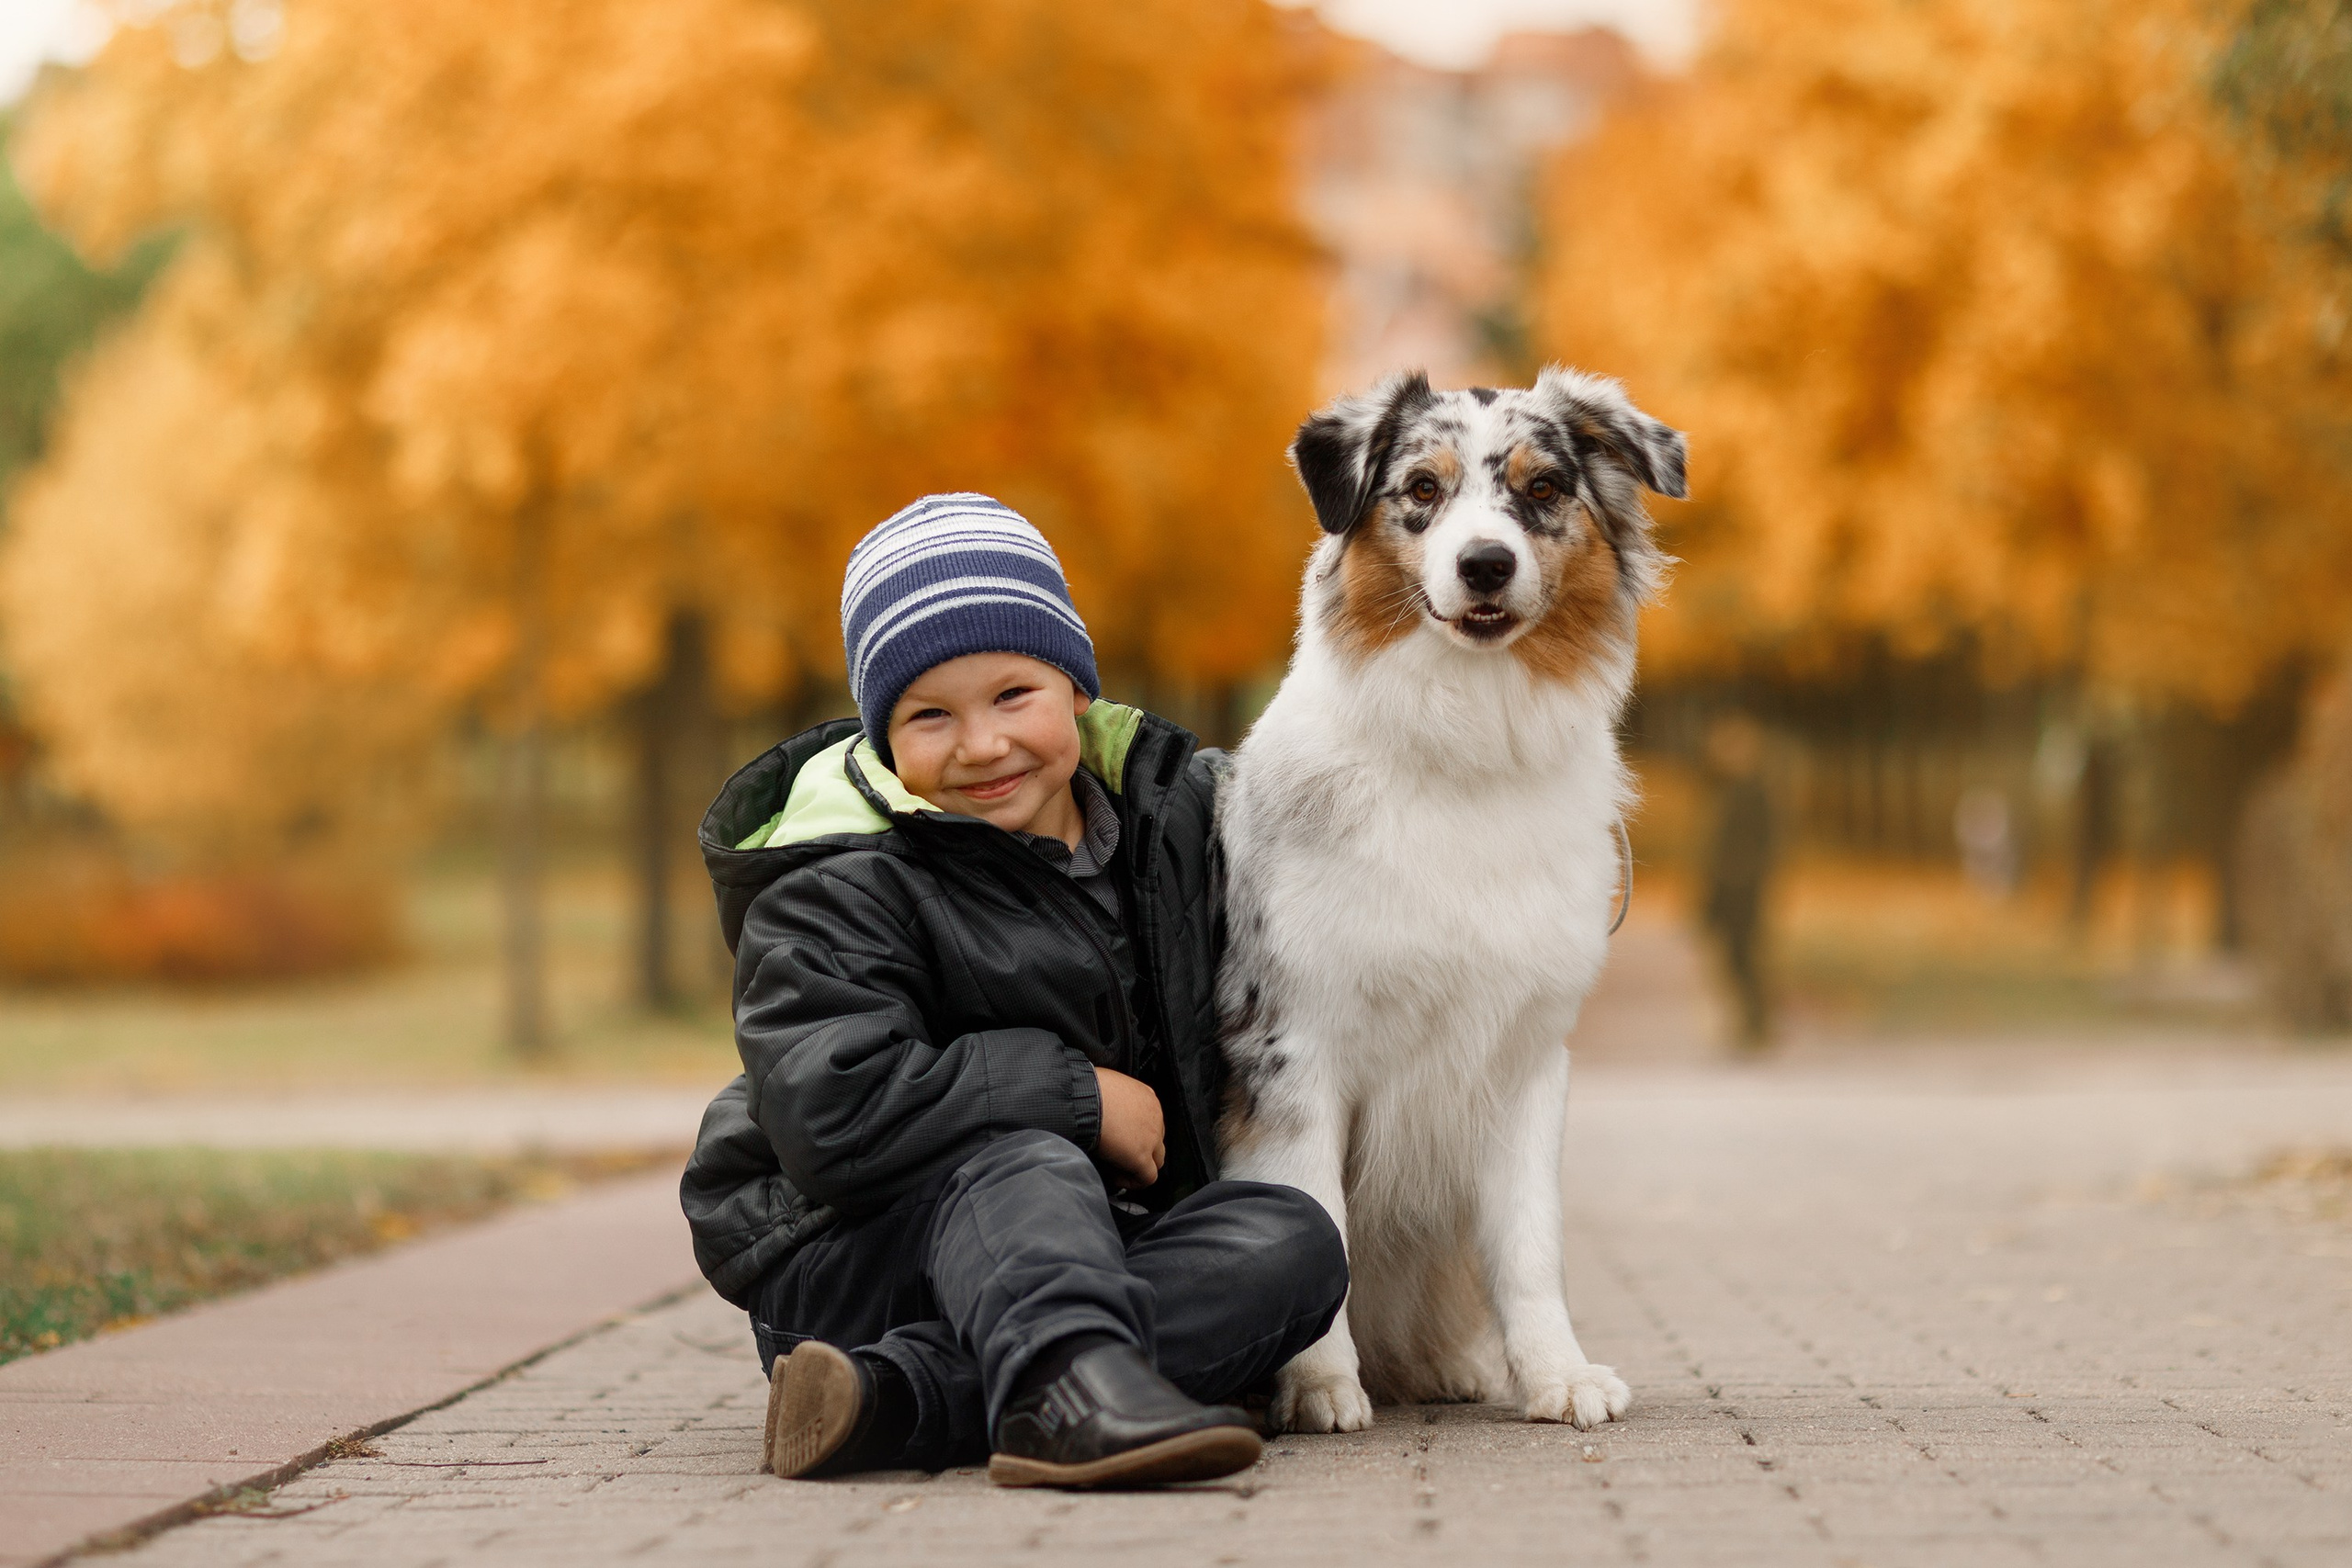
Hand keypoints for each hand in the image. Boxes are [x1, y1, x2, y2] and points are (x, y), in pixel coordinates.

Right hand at [1092, 1067, 1164, 1189]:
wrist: (1083, 1099)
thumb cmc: (1086, 1090)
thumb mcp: (1107, 1086)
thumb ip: (1114, 1099)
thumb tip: (1103, 1109)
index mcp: (1147, 1097)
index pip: (1150, 1121)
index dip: (1135, 1134)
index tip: (1117, 1139)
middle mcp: (1155, 1116)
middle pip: (1156, 1140)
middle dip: (1139, 1149)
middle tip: (1117, 1154)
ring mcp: (1151, 1137)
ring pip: (1156, 1160)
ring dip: (1138, 1166)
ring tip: (1114, 1167)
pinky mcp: (1141, 1156)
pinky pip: (1147, 1178)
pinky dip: (1133, 1181)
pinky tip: (1115, 1177)